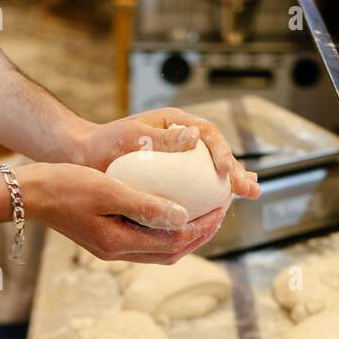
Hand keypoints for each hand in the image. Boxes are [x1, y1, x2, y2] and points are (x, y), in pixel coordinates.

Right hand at [16, 162, 225, 263]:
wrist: (31, 194)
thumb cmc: (66, 185)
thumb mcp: (108, 190)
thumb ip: (145, 205)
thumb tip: (183, 217)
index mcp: (119, 243)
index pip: (174, 242)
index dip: (202, 227)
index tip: (221, 208)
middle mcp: (117, 252)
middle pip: (171, 252)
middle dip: (199, 235)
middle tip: (219, 212)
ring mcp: (111, 249)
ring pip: (159, 251)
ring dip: (184, 235)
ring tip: (203, 214)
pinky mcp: (106, 240)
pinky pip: (145, 242)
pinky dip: (164, 231)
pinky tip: (172, 213)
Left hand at [74, 109, 260, 199]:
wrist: (85, 158)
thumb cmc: (105, 144)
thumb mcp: (132, 137)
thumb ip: (162, 139)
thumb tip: (196, 137)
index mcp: (176, 124)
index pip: (209, 135)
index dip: (222, 152)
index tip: (226, 170)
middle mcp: (183, 141)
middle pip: (217, 155)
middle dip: (237, 172)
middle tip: (253, 190)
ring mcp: (180, 162)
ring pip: (211, 174)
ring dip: (230, 185)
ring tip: (251, 194)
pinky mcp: (173, 181)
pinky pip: (196, 191)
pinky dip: (209, 200)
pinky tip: (218, 214)